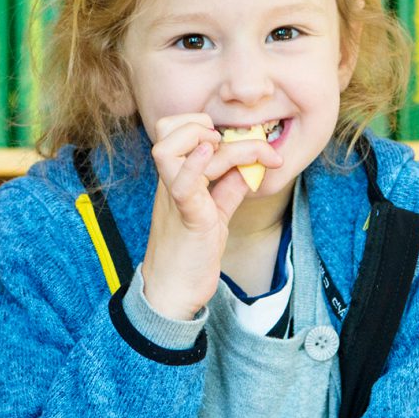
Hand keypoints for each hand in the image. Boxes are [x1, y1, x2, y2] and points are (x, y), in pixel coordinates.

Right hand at [141, 114, 280, 319]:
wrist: (173, 293)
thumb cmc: (190, 254)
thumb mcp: (214, 213)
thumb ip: (229, 188)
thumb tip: (251, 166)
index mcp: (176, 177)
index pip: (174, 128)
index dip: (201, 124)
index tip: (231, 142)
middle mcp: (170, 182)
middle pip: (167, 128)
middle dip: (200, 124)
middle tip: (226, 145)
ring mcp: (174, 197)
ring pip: (169, 148)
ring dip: (202, 140)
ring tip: (225, 154)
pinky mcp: (187, 217)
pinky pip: (183, 184)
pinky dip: (198, 165)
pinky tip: (210, 155)